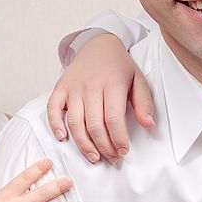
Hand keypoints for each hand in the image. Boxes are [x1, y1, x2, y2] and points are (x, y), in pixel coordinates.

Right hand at [47, 33, 154, 163]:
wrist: (99, 43)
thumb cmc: (119, 65)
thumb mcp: (139, 79)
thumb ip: (144, 103)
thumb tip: (148, 124)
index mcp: (113, 83)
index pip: (114, 118)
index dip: (118, 139)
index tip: (123, 151)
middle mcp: (91, 86)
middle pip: (95, 124)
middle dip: (104, 146)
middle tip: (111, 157)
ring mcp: (74, 87)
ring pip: (75, 122)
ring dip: (84, 144)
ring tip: (94, 156)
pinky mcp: (61, 87)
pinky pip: (53, 108)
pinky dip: (55, 124)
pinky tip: (63, 137)